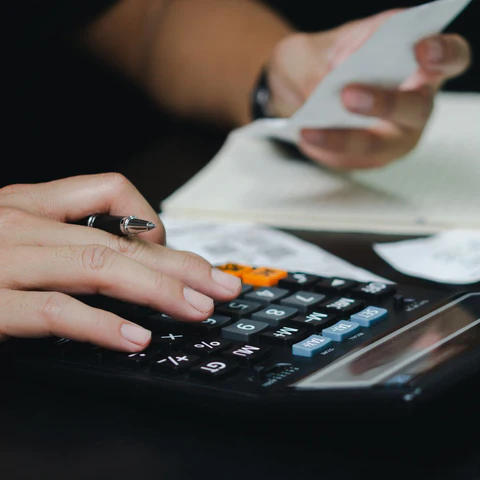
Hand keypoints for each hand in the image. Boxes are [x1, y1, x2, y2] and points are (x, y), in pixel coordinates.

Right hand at [0, 173, 240, 351]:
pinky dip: (100, 326)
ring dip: (158, 289)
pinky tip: (136, 339)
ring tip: (198, 309)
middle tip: (222, 284)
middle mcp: (20, 225)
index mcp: (30, 204)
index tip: (178, 249)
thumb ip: (64, 238)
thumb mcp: (14, 234)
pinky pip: (53, 311)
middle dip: (181, 263)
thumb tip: (127, 261)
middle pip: (120, 238)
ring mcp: (2, 262)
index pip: (111, 190)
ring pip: (98, 266)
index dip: (154, 219)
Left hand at [266, 9, 471, 168]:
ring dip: (346, 138)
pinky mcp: (370, 158)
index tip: (421, 49)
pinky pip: (351, 159)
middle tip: (348, 95)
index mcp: (416, 61)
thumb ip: (322, 61)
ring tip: (310, 128)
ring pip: (378, 144)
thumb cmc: (321, 61)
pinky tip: (305, 135)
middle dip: (385, 103)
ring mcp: (394, 135)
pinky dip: (326, 148)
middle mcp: (414, 101)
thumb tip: (330, 84)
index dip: (443, 54)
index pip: (450, 57)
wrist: (299, 89)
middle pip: (417, 107)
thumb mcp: (311, 50)